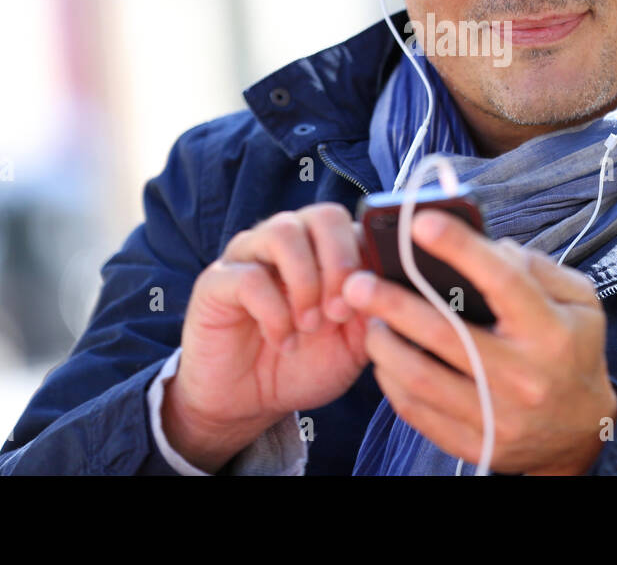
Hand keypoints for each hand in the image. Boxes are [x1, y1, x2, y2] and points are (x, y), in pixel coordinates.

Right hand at [163, 203, 370, 471]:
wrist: (249, 402)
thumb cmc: (304, 364)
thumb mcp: (353, 345)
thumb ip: (375, 312)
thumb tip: (399, 287)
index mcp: (325, 250)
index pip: (356, 223)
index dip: (369, 259)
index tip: (373, 302)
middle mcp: (289, 241)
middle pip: (324, 215)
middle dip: (340, 263)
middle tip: (339, 312)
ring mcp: (250, 255)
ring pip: (284, 231)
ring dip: (306, 282)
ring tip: (310, 324)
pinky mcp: (217, 280)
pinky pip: (249, 276)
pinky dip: (274, 313)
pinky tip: (282, 341)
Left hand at [341, 209, 616, 474]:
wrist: (580, 432)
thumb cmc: (572, 351)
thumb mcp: (580, 302)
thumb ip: (538, 267)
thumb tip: (487, 245)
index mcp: (551, 332)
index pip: (502, 281)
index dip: (459, 247)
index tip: (419, 222)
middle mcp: (524, 376)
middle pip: (445, 334)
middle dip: (393, 304)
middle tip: (357, 282)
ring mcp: (497, 416)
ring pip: (421, 377)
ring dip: (384, 344)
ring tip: (369, 319)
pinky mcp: (475, 444)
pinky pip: (416, 411)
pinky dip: (391, 380)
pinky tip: (384, 357)